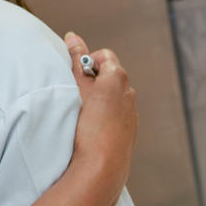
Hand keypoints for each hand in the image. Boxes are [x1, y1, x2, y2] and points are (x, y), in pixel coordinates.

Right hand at [64, 32, 136, 205]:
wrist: (101, 167)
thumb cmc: (88, 125)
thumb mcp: (77, 87)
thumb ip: (76, 60)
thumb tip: (73, 37)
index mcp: (118, 77)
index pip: (103, 55)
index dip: (87, 61)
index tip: (74, 75)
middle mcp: (129, 92)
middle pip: (109, 76)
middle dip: (92, 81)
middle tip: (74, 95)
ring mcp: (132, 113)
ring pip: (112, 98)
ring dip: (99, 101)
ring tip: (82, 115)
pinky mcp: (130, 132)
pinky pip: (116, 117)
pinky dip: (105, 118)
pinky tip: (91, 130)